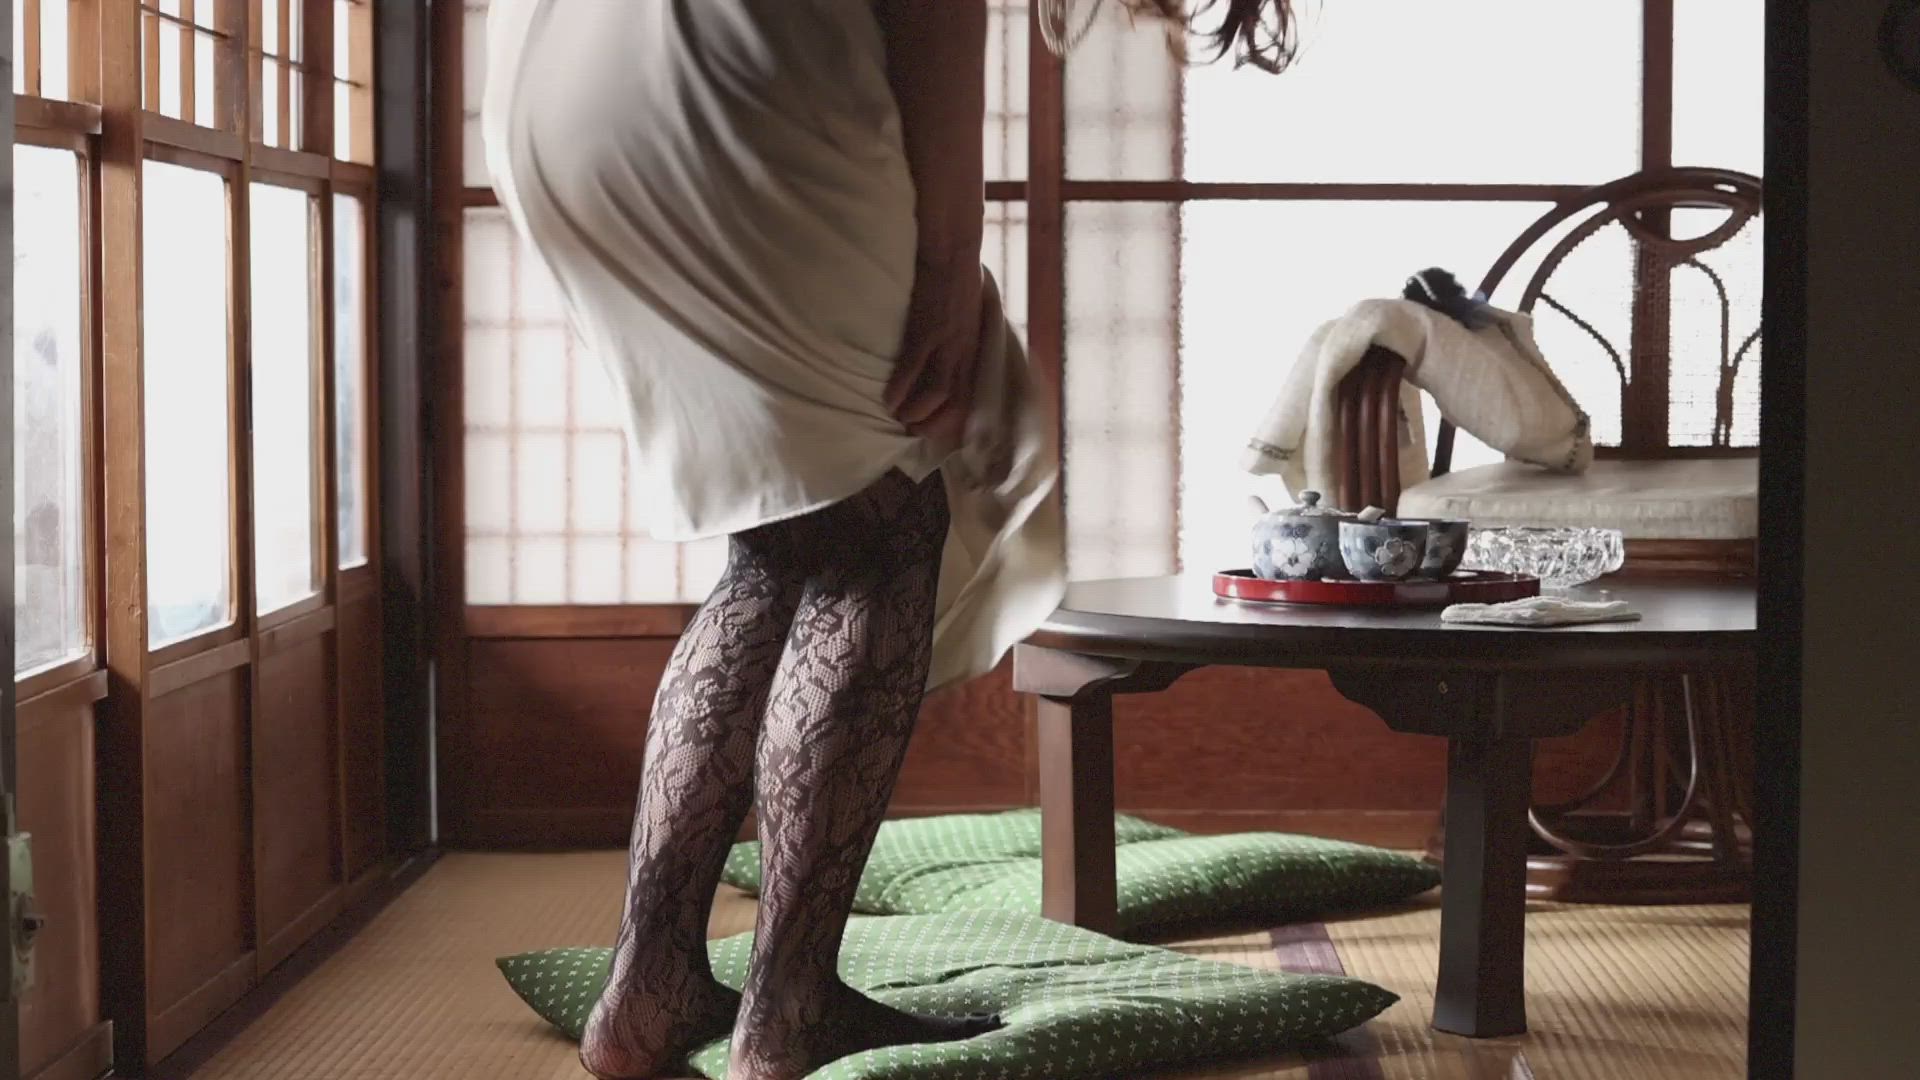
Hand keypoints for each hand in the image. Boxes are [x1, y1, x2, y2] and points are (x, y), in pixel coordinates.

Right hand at [884, 258, 984, 448]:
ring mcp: (946, 343)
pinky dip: (899, 390)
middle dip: (934, 425)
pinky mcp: (926, 331)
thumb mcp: (969, 320)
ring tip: (898, 418)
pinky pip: (912, 370)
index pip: (972, 399)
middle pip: (956, 404)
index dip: (956, 423)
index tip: (938, 433)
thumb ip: (961, 344)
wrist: (951, 253)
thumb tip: (948, 365)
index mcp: (974, 351)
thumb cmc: (959, 283)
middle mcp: (964, 352)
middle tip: (912, 430)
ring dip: (915, 413)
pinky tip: (888, 400)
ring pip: (937, 394)